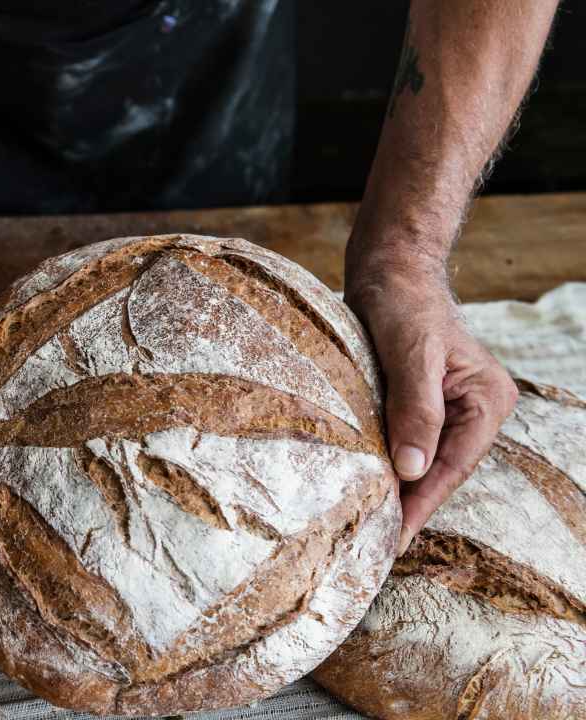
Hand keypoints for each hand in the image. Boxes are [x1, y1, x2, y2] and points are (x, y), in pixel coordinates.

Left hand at [346, 261, 517, 554]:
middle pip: (438, 470)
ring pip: (420, 461)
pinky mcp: (419, 404)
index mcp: (486, 400)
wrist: (388, 269)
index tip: (393, 538)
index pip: (452, 466)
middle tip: (371, 544)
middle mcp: (474, 410)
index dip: (421, 504)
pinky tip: (363, 486)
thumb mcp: (410, 353)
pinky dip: (385, 465)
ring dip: (394, 489)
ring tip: (364, 527)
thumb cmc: (403, 302)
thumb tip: (412, 469)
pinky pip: (404, 443)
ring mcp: (448, 409)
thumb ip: (415, 409)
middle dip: (407, 504)